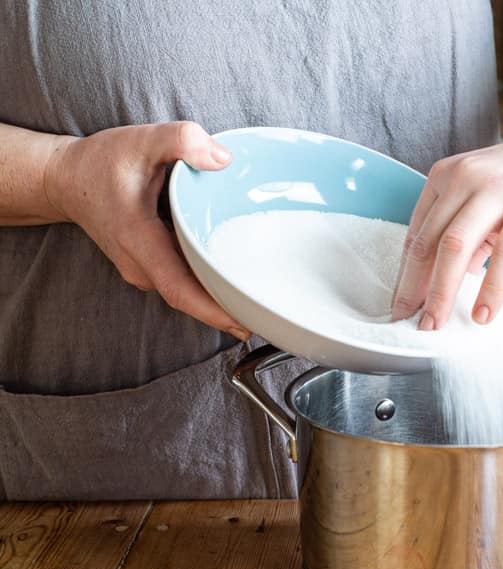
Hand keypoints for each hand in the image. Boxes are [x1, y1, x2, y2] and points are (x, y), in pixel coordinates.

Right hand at [45, 121, 249, 340]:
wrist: (66, 181)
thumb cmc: (101, 162)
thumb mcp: (140, 140)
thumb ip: (180, 141)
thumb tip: (223, 159)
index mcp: (139, 241)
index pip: (179, 289)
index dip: (212, 311)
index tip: (244, 324)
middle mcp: (141, 266)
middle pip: (190, 299)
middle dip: (227, 311)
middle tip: (267, 315)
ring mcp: (143, 271)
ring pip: (187, 293)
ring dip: (218, 299)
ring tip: (258, 302)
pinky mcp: (149, 268)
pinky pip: (182, 282)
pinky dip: (206, 285)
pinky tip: (233, 280)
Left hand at [391, 116, 502, 328]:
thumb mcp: (483, 200)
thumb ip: (465, 237)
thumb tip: (445, 282)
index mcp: (446, 177)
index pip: (417, 234)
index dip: (405, 276)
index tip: (401, 306)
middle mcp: (466, 178)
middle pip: (429, 243)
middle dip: (415, 290)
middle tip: (413, 323)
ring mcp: (498, 189)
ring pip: (456, 248)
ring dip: (442, 293)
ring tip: (438, 325)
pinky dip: (490, 289)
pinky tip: (483, 313)